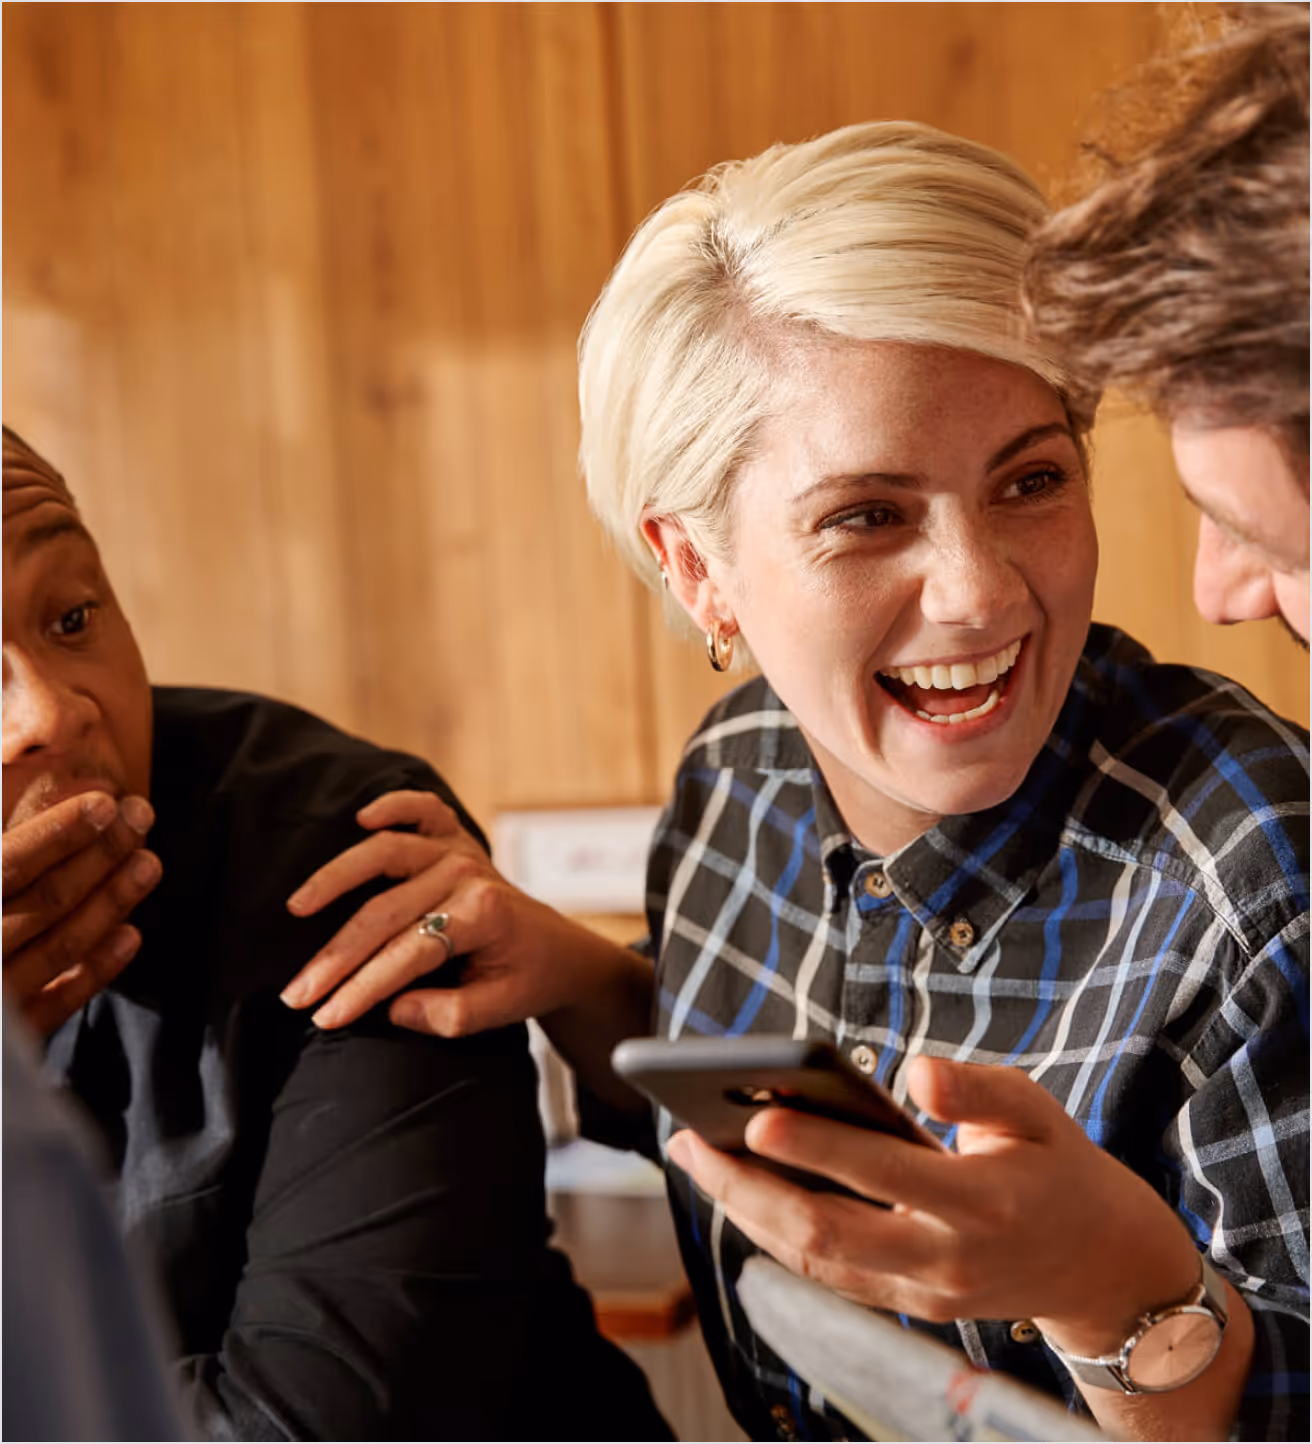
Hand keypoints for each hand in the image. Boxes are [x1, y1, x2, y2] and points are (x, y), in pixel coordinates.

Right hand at [2, 791, 161, 1034]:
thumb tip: (3, 790)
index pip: (5, 865)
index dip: (57, 832)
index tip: (105, 801)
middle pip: (45, 901)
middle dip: (101, 854)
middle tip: (142, 816)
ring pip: (59, 946)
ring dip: (112, 902)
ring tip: (149, 863)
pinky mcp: (0, 1050)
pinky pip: (52, 1006)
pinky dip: (96, 972)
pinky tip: (131, 936)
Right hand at [281, 790, 622, 1034]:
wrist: (558, 950)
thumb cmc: (526, 980)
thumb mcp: (499, 1010)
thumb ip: (448, 1015)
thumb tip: (391, 1008)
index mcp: (484, 916)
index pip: (407, 955)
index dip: (361, 989)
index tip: (324, 1018)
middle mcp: (468, 875)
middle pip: (384, 912)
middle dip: (335, 957)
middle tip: (295, 992)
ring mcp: (460, 850)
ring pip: (387, 854)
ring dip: (337, 879)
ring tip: (297, 908)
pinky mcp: (455, 837)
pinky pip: (424, 809)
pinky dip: (395, 805)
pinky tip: (362, 817)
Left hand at [667, 1056, 1200, 1352]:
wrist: (1104, 1269)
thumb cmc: (1060, 1166)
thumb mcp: (1037, 1108)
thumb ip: (974, 1088)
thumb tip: (914, 1071)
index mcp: (980, 1201)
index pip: (881, 1173)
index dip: (814, 1149)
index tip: (755, 1118)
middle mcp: (944, 1257)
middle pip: (824, 1232)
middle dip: (744, 1187)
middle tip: (683, 1138)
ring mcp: (923, 1290)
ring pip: (813, 1260)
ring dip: (744, 1211)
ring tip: (691, 1155)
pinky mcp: (909, 1303)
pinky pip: (826, 1274)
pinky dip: (774, 1234)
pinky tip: (736, 1192)